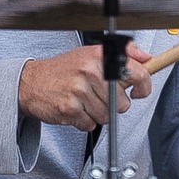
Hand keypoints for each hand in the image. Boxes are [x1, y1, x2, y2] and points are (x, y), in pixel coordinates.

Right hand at [18, 42, 151, 130]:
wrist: (31, 82)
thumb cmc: (62, 70)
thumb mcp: (91, 54)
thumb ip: (123, 54)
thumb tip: (146, 57)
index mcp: (99, 57)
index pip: (137, 73)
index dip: (144, 86)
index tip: (140, 91)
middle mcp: (90, 72)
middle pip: (122, 103)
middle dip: (113, 104)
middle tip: (98, 95)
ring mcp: (80, 91)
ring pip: (107, 117)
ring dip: (98, 113)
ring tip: (84, 100)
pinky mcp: (71, 109)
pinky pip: (91, 125)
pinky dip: (85, 121)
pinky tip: (76, 108)